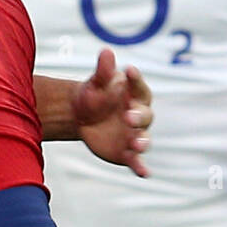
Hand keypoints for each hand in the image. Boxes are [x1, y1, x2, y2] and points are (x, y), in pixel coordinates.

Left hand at [73, 48, 152, 177]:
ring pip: (143, 139)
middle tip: (128, 116)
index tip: (128, 70)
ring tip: (136, 143)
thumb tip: (106, 51)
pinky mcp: (127, 152)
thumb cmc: (94, 94)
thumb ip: (103, 70)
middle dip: (138, 116)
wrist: (81, 116)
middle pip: (144, 115)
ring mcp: (134, 134)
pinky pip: (137, 161)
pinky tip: (145, 174)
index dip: (135, 79)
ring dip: (142, 142)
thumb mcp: (95, 82)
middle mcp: (139, 114)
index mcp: (134, 94)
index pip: (138, 86)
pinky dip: (141, 167)